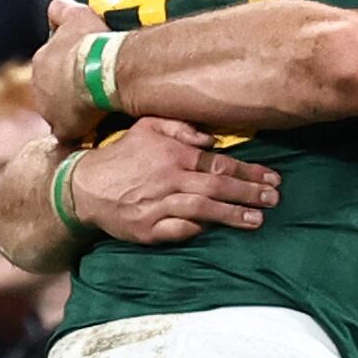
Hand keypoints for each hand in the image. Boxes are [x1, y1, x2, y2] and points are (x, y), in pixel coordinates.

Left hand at [32, 0, 111, 140]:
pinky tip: (101, 126)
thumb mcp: (77, 16)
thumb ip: (63, 9)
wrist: (101, 69)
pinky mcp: (63, 129)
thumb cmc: (91, 42)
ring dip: (77, 111)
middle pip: (55, 92)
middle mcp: (38, 87)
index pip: (52, 68)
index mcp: (41, 62)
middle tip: (96, 89)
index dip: (68, 69)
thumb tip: (57, 3)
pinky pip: (74, 131)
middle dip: (70, 92)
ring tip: (102, 108)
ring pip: (63, 112)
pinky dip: (84, 129)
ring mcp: (49, 110)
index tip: (85, 69)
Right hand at [69, 118, 280, 243]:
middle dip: (250, 193)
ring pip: (202, 210)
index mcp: (173, 155)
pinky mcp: (147, 230)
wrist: (83, 186)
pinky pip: (179, 231)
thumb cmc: (122, 154)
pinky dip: (199, 229)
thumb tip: (212, 140)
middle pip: (217, 188)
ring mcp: (157, 207)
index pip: (220, 165)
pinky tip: (218, 229)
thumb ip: (182, 128)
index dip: (250, 172)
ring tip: (258, 219)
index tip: (273, 178)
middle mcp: (168, 180)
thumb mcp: (148, 127)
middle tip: (275, 199)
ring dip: (232, 215)